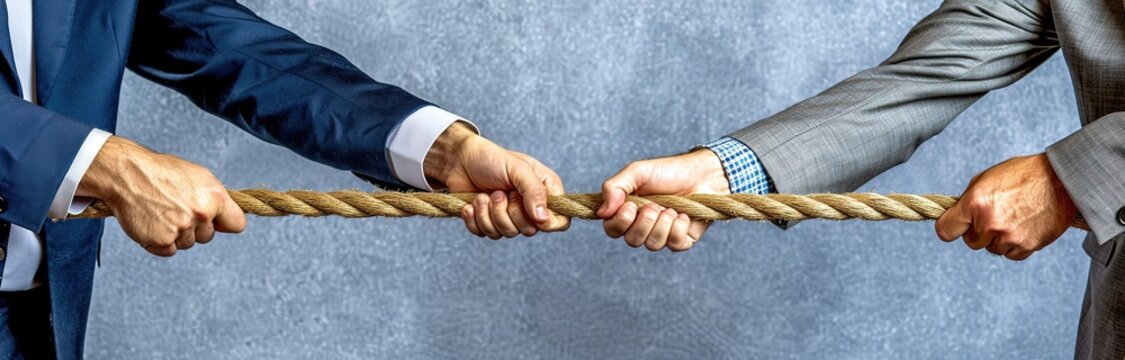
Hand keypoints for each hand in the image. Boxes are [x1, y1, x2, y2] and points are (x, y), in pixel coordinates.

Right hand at [76, 136, 246, 256]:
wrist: (126, 174)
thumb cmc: (161, 173)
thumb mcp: (199, 176)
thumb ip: (217, 198)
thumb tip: (228, 218)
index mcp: (215, 196)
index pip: (237, 224)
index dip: (225, 223)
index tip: (216, 221)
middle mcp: (201, 214)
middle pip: (208, 236)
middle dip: (196, 227)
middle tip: (176, 208)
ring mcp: (182, 229)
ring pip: (188, 243)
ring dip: (177, 233)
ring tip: (162, 212)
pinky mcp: (162, 241)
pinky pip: (170, 250)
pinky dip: (161, 241)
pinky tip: (153, 223)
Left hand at [424, 122, 568, 238]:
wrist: (458, 160)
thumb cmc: (491, 158)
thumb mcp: (518, 168)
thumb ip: (534, 191)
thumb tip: (543, 218)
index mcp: (544, 191)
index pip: (560, 220)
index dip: (549, 224)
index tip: (533, 214)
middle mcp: (529, 206)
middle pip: (529, 230)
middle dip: (509, 213)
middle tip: (499, 192)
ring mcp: (508, 216)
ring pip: (506, 233)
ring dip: (489, 214)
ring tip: (482, 195)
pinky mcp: (488, 222)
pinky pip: (486, 234)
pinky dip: (475, 220)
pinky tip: (470, 205)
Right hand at [598, 149, 728, 250]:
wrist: (702, 174)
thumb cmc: (668, 171)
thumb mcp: (637, 171)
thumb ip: (615, 187)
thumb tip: (602, 211)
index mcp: (628, 211)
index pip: (612, 229)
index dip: (619, 222)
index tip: (630, 206)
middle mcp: (642, 226)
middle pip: (632, 241)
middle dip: (645, 222)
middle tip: (655, 205)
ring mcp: (662, 234)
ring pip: (653, 245)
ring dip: (663, 224)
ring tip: (670, 208)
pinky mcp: (681, 240)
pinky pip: (675, 244)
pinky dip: (679, 227)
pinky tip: (684, 215)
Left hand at [935, 154, 1076, 260]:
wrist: (1062, 180)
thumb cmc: (1023, 175)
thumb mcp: (988, 179)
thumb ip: (969, 200)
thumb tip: (956, 217)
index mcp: (975, 203)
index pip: (946, 230)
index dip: (949, 228)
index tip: (954, 227)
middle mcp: (990, 222)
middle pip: (971, 242)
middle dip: (977, 232)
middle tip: (993, 216)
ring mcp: (1009, 236)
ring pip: (991, 249)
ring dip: (997, 239)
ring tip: (1013, 217)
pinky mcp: (1027, 246)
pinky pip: (1010, 255)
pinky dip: (1014, 245)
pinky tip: (1023, 227)